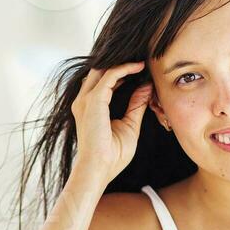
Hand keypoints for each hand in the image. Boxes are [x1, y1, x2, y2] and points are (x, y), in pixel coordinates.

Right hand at [70, 62, 152, 184]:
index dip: (120, 72)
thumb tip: (146, 87)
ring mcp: (85, 99)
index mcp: (89, 107)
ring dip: (123, 63)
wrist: (99, 169)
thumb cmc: (113, 155)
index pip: (102, 81)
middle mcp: (83, 101)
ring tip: (142, 61)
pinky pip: (110, 76)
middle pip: (100, 71)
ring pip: (103, 69)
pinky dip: (124, 69)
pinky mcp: (93, 100)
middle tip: (141, 59)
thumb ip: (135, 105)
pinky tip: (138, 67)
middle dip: (119, 63)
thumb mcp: (129, 125)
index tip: (139, 69)